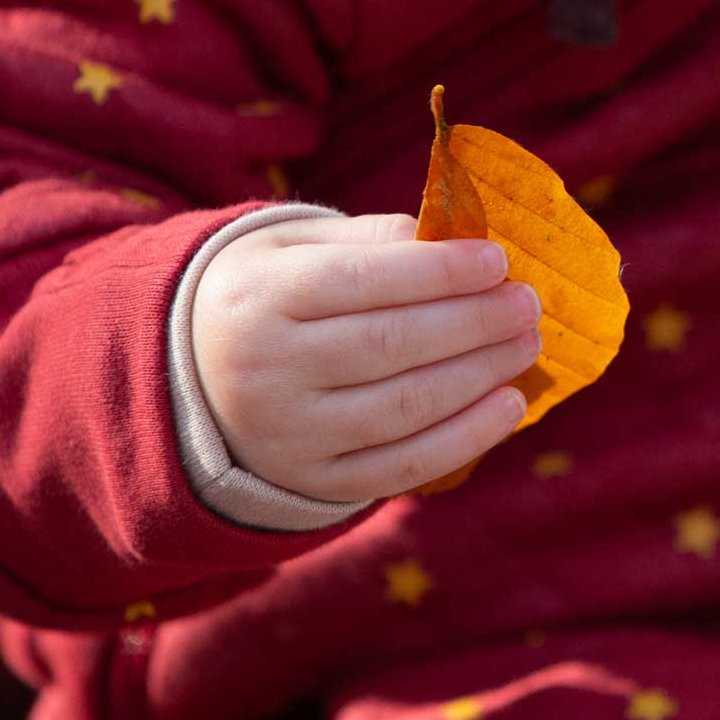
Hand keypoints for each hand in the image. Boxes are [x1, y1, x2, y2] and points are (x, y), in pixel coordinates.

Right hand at [189, 211, 540, 501]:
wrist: (192, 378)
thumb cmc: (271, 292)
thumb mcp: (296, 246)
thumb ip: (373, 238)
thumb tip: (458, 239)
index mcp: (260, 297)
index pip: (362, 282)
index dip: (439, 271)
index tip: (498, 261)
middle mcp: (266, 371)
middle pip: (390, 345)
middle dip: (473, 322)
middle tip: (527, 303)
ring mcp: (289, 435)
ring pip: (404, 407)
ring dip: (481, 375)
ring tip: (527, 343)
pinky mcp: (316, 481)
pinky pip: (402, 467)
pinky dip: (466, 438)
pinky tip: (510, 404)